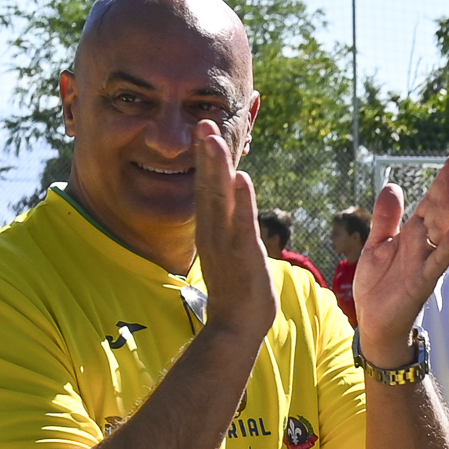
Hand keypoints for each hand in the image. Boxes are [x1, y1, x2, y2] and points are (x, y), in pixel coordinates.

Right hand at [192, 120, 276, 343]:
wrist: (238, 324)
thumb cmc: (238, 286)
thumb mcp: (230, 247)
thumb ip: (229, 224)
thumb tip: (233, 202)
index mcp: (212, 228)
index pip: (208, 187)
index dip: (206, 158)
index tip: (205, 129)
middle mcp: (214, 231)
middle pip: (208, 186)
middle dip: (207, 154)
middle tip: (204, 123)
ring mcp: (226, 242)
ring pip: (220, 199)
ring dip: (217, 168)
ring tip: (214, 138)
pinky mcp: (244, 255)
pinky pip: (241, 224)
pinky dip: (241, 201)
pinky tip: (241, 178)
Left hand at [354, 155, 448, 360]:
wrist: (375, 322)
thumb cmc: (379, 286)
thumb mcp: (376, 244)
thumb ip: (386, 217)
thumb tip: (393, 185)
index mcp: (412, 234)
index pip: (429, 202)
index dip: (439, 181)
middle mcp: (422, 245)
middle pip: (437, 211)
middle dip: (446, 188)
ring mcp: (425, 262)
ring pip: (440, 230)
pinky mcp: (423, 280)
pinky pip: (439, 260)